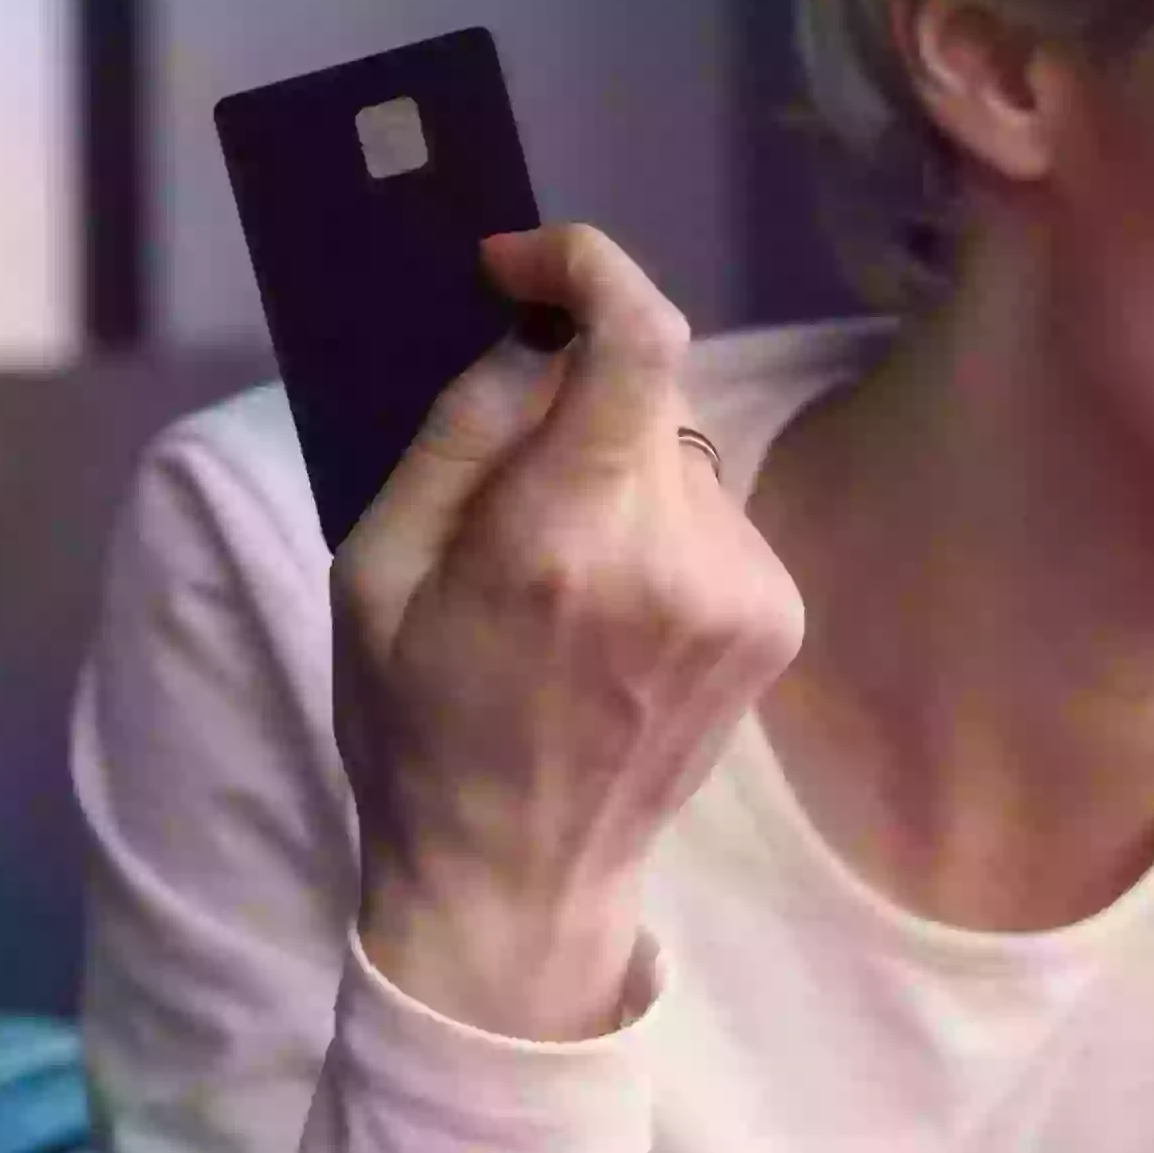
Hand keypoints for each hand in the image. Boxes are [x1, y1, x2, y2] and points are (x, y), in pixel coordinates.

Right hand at [331, 225, 805, 1040]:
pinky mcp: (778, 620)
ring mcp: (746, 592)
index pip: (638, 335)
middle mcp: (681, 554)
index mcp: (568, 537)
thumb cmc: (419, 728)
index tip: (523, 270)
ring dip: (618, 475)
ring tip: (556, 582)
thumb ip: (458, 437)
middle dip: (573, 407)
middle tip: (502, 492)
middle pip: (646, 394)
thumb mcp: (375, 573)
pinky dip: (659, 532)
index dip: (586, 267)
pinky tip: (613, 618)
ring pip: (679, 456)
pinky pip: (711, 519)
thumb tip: (530, 342)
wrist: (518, 884)